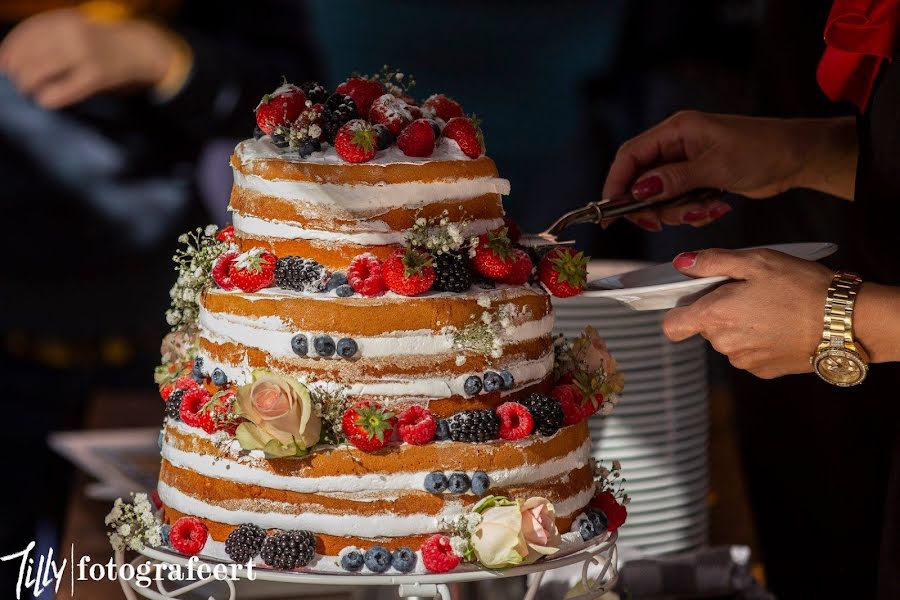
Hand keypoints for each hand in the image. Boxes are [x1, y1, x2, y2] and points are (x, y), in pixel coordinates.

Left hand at [0, 8, 179, 108]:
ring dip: (28, 84)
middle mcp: (72, 34)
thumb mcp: (72, 30)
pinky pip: (62, 90)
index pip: (26, 34)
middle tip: (18, 81)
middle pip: (29, 54)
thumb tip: (6, 60)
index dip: (10, 50)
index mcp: (64, 19)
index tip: (4, 64)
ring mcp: (85, 55)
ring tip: (29, 91)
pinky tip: (45, 99)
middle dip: (17, 71)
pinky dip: (48, 97)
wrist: (138, 49)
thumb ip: (45, 39)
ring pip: (39, 72)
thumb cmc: (99, 42)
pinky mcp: (96, 76)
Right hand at [603, 112, 856, 229]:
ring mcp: (686, 163)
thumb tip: (640, 189)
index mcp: (677, 130)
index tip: (612, 210)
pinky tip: (715, 208)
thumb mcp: (715, 167)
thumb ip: (674, 179)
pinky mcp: (697, 179)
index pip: (631, 155)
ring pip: (660, 196)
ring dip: (679, 212)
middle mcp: (677, 145)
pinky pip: (679, 202)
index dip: (616, 183)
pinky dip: (693, 212)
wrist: (797, 157)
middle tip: (662, 222)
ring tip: (706, 210)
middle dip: (652, 206)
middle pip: (642, 180)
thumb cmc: (763, 149)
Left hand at [661, 248, 832, 378]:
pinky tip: (781, 326)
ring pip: (728, 341)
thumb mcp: (756, 261)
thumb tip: (681, 263)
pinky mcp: (764, 371)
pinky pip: (749, 353)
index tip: (696, 298)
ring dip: (740, 326)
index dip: (680, 310)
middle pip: (705, 328)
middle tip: (749, 293)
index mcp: (714, 316)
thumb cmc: (801, 287)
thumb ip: (712, 262)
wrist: (845, 322)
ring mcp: (744, 361)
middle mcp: (724, 344)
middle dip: (720, 311)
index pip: (672, 326)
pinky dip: (759, 340)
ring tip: (771, 309)